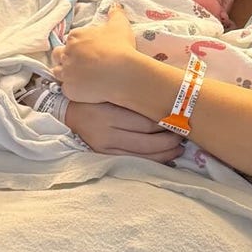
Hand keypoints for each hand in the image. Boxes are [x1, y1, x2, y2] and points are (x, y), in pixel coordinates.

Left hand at [52, 4, 137, 102]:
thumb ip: (115, 13)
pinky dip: (72, 89)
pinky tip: (83, 90)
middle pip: (58, 54)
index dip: (78, 45)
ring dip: (65, 73)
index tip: (87, 50)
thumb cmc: (120, 47)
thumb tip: (115, 5)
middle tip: (80, 63)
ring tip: (79, 77)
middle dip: (65, 57)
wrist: (123, 73)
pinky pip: (65, 90)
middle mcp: (66, 53)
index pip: (70, 39)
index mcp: (75, 36)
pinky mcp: (69, 89)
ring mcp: (66, 72)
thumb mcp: (119, 25)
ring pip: (58, 72)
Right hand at [65, 100, 182, 161]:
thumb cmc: (94, 96)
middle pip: (147, 140)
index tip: (179, 117)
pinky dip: (152, 161)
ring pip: (143, 155)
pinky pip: (133, 161)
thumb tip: (165, 98)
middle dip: (169, 139)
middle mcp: (107, 132)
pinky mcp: (104, 156)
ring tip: (179, 147)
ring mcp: (105, 147)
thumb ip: (133, 94)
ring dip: (165, 153)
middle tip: (184, 133)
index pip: (145, 121)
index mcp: (109, 112)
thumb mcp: (110, 90)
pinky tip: (165, 158)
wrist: (68, 111)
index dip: (165, 122)